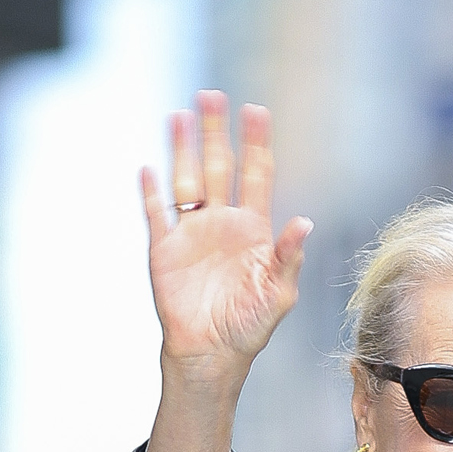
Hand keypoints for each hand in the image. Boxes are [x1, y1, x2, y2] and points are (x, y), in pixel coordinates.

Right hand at [140, 94, 311, 451]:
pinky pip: (156, 214)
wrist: (211, 356)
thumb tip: (305, 222)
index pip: (256, 174)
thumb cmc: (249, 328)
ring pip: (185, 178)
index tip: (255, 110)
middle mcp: (221, 222)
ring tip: (179, 114)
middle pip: (218, 165)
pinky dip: (150, 192)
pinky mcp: (164, 250)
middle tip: (212, 95)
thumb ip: (289, 257)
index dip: (256, 142)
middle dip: (216, 131)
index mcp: (252, 229)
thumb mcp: (278, 295)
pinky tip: (147, 168)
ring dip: (181, 147)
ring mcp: (191, 233)